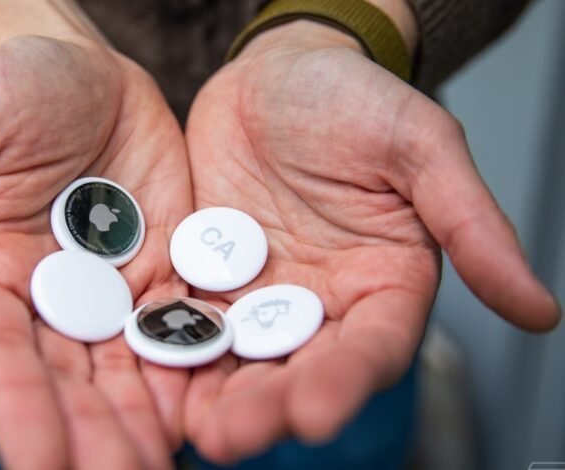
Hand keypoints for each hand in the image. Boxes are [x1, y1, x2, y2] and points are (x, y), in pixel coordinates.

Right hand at [0, 35, 191, 468]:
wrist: (88, 73)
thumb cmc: (8, 93)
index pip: (2, 358)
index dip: (20, 411)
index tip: (38, 466)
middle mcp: (54, 301)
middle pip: (73, 382)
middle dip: (94, 438)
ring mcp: (114, 291)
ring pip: (131, 369)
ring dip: (148, 423)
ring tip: (164, 469)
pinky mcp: (168, 271)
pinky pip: (185, 325)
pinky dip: (198, 368)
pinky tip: (216, 410)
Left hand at [183, 21, 559, 463]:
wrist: (277, 74)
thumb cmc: (355, 100)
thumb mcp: (420, 148)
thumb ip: (471, 226)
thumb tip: (540, 310)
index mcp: (381, 284)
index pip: (371, 347)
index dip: (346, 381)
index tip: (317, 410)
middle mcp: (320, 303)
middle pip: (298, 367)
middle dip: (268, 404)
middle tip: (234, 434)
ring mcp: (258, 294)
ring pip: (238, 355)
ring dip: (214, 392)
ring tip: (191, 426)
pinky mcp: (206, 275)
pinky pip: (187, 315)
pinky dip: (171, 344)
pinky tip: (148, 370)